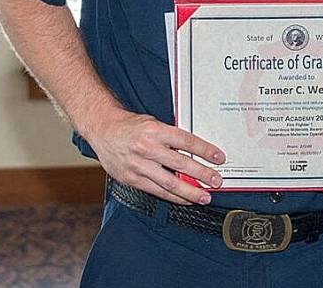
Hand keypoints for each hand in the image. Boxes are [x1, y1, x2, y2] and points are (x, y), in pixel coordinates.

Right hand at [86, 107, 225, 205]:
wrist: (103, 130)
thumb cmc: (132, 126)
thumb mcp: (154, 123)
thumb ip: (171, 137)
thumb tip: (195, 151)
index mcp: (155, 130)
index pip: (186, 141)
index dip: (205, 150)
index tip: (218, 158)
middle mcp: (147, 148)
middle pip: (180, 164)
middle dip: (201, 174)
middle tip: (216, 181)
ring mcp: (138, 165)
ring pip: (169, 183)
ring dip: (189, 192)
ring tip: (204, 197)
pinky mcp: (131, 179)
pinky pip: (156, 191)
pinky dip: (172, 197)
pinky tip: (184, 199)